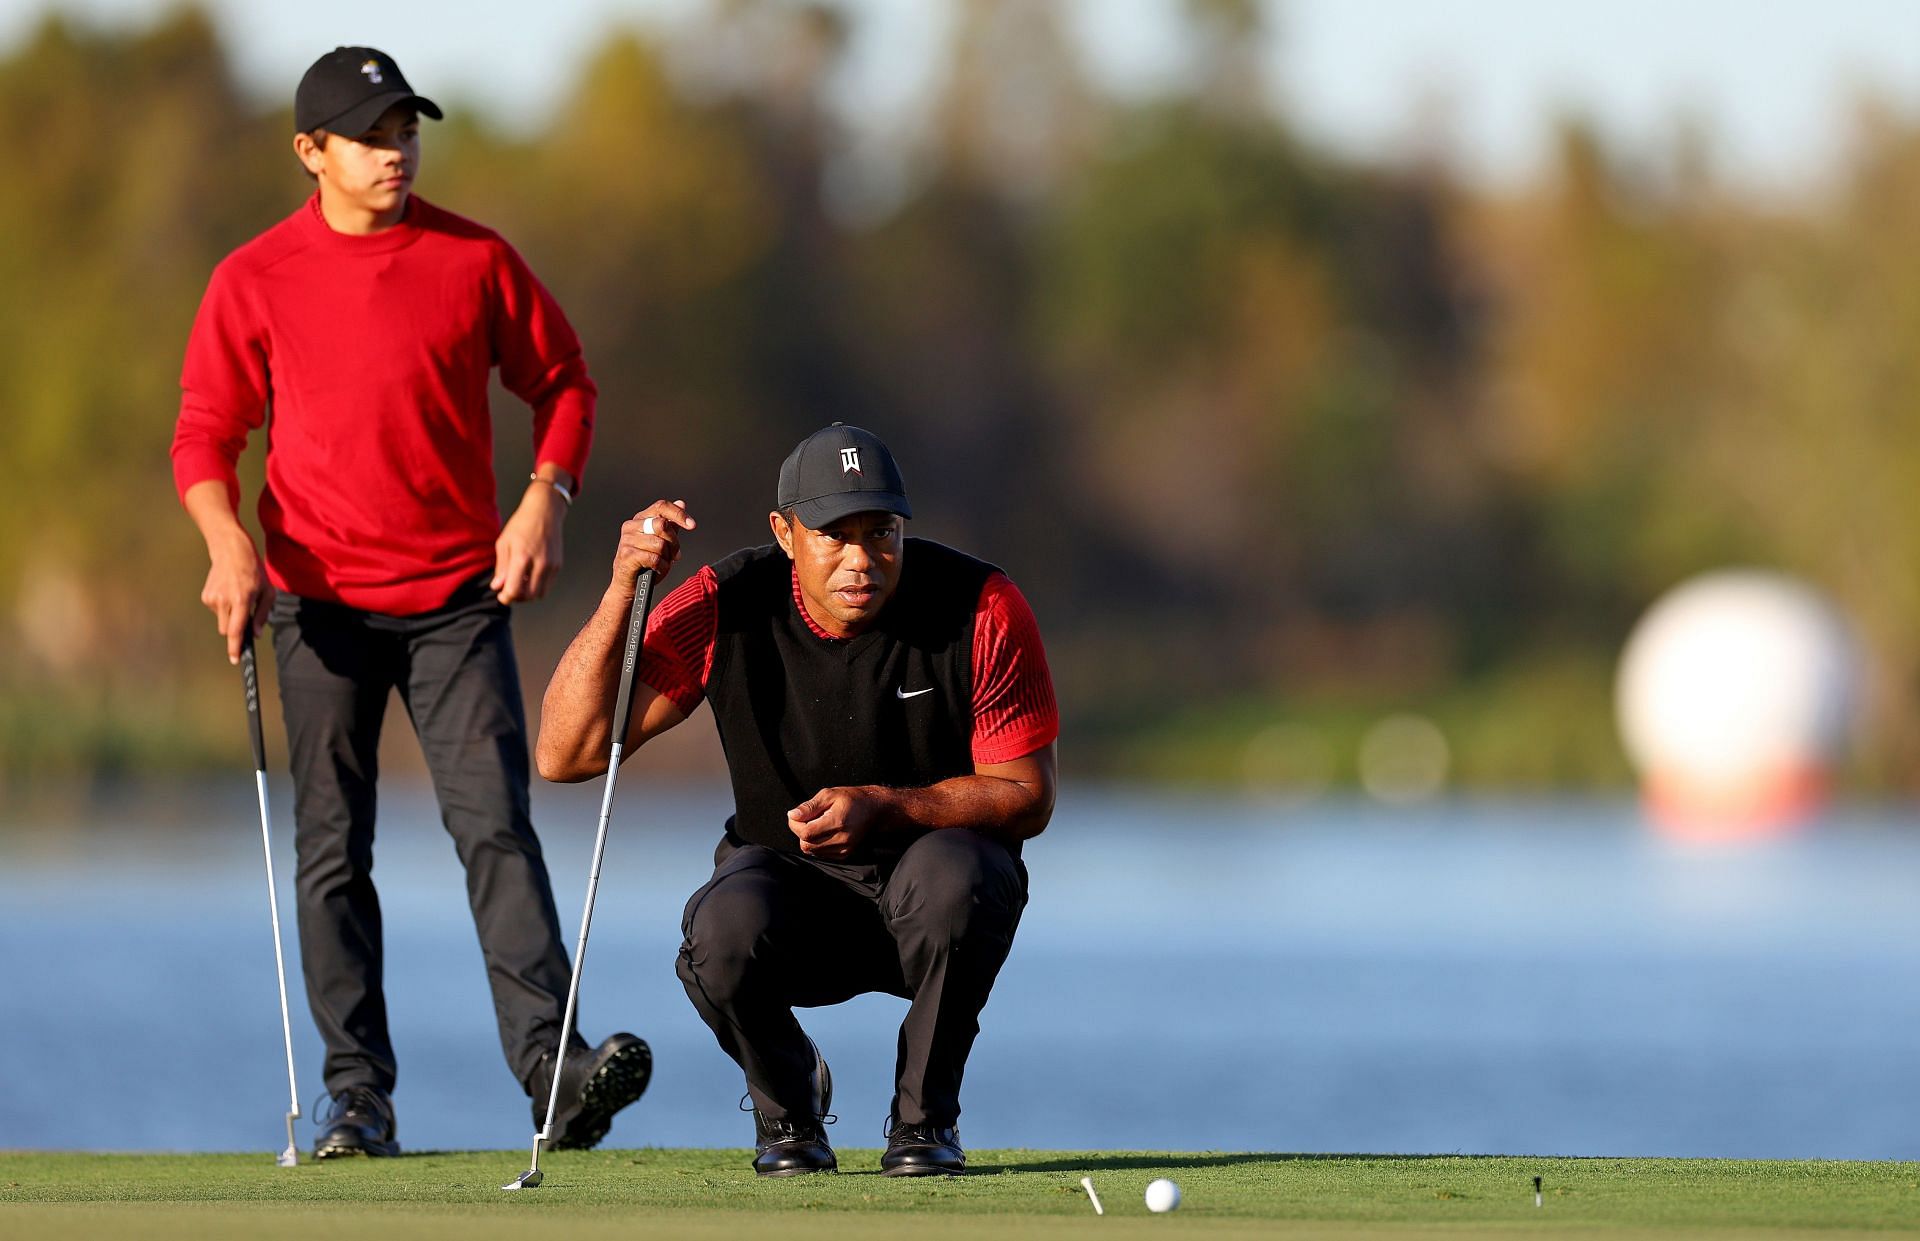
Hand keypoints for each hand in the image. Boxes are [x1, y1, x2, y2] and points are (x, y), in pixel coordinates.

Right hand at [201, 529, 271, 664]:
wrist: (230, 551)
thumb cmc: (253, 571)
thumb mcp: (268, 592)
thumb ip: (262, 615)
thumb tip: (255, 634)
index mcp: (241, 600)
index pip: (235, 630)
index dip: (235, 647)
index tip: (235, 659)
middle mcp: (224, 601)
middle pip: (227, 630)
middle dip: (235, 629)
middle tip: (245, 616)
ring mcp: (212, 599)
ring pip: (221, 621)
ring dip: (230, 616)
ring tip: (237, 596)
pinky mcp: (206, 596)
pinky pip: (216, 611)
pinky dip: (223, 608)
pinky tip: (229, 592)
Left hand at [494, 479, 568, 603]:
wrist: (544, 511)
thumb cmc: (521, 524)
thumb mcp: (504, 543)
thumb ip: (501, 567)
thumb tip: (498, 586)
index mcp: (522, 557)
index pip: (514, 590)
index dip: (506, 598)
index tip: (501, 595)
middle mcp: (539, 563)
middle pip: (529, 596)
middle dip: (517, 598)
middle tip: (509, 590)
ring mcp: (551, 565)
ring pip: (540, 593)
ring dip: (529, 594)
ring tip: (520, 583)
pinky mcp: (558, 565)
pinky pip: (548, 584)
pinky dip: (537, 586)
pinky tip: (529, 576)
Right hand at [609, 500, 695, 597]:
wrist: (629, 586)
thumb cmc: (646, 564)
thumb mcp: (662, 542)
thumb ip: (671, 524)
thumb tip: (681, 503)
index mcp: (640, 519)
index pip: (661, 506)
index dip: (679, 514)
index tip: (692, 525)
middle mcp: (631, 526)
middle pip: (662, 525)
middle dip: (674, 542)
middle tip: (674, 555)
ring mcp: (627, 540)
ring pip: (660, 543)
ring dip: (667, 557)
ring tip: (662, 563)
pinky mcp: (627, 555)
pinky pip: (654, 558)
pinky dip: (662, 566)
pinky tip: (658, 569)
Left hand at [787, 785, 888, 858]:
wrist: (874, 809)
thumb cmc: (852, 799)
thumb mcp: (829, 795)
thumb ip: (809, 806)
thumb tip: (792, 815)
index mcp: (837, 822)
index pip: (806, 833)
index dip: (795, 825)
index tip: (795, 816)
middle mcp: (841, 839)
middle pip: (807, 845)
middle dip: (800, 832)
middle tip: (806, 819)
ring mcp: (844, 849)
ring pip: (812, 851)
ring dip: (808, 839)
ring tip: (817, 824)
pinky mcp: (844, 854)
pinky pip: (821, 854)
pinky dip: (816, 844)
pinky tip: (823, 832)